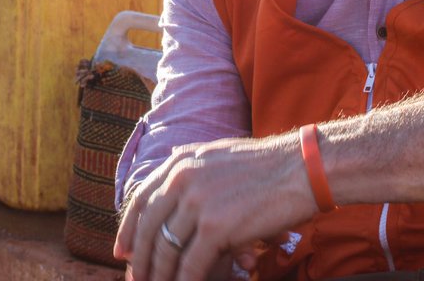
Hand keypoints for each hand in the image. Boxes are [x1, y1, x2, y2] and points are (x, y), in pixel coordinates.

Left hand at [114, 132, 315, 280]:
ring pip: (166, 249)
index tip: (122, 252)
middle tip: (138, 279)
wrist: (300, 168)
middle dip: (141, 260)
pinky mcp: (216, 226)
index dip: (128, 230)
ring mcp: (197, 202)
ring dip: (160, 275)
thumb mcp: (217, 154)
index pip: (140, 199)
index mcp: (180, 162)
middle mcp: (182, 178)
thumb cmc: (266, 166)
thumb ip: (191, 165)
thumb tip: (171, 169)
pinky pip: (190, 264)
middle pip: (149, 229)